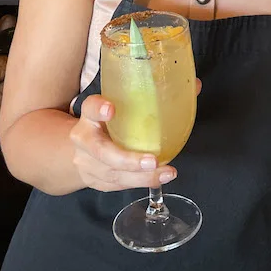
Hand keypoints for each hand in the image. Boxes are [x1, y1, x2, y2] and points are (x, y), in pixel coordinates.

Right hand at [69, 80, 201, 192]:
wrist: (78, 150)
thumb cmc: (108, 122)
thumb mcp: (120, 105)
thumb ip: (152, 94)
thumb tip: (193, 85)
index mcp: (89, 116)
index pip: (90, 108)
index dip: (98, 109)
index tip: (111, 108)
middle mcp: (85, 141)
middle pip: (101, 151)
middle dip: (127, 158)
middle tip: (152, 159)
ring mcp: (89, 165)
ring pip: (114, 174)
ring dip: (142, 176)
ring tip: (166, 172)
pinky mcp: (98, 182)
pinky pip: (120, 185)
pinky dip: (142, 182)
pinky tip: (160, 178)